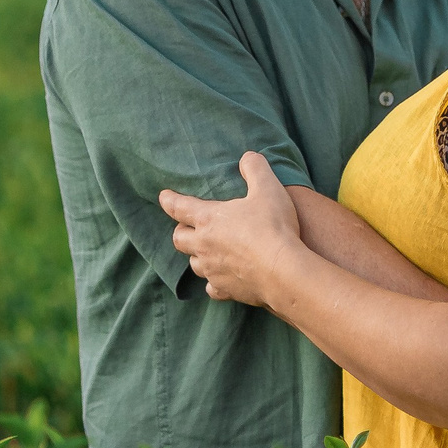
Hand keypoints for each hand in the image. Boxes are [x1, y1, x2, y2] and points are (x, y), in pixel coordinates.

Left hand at [160, 152, 306, 305]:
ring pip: (194, 264)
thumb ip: (255, 168)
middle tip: (188, 227)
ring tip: (207, 252)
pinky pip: (212, 288)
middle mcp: (204, 246)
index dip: (169, 200)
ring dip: (197, 256)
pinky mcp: (226, 290)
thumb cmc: (274, 227)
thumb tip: (248, 158)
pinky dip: (214, 283)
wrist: (284, 272)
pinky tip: (222, 280)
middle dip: (181, 232)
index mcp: (208, 219)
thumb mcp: (268, 188)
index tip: (163, 197)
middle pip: (180, 240)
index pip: (179, 207)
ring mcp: (213, 270)